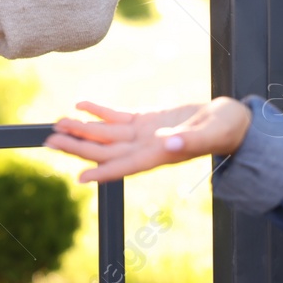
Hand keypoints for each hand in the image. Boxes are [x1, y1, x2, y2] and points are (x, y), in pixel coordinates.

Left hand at [43, 98, 253, 182]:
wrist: (233, 122)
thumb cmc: (226, 129)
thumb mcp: (211, 132)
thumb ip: (188, 140)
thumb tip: (166, 145)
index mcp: (160, 155)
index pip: (125, 166)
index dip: (102, 172)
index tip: (79, 177)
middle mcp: (146, 147)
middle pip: (106, 150)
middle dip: (78, 146)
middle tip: (50, 141)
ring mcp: (144, 134)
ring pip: (106, 134)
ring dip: (82, 129)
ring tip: (57, 124)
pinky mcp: (147, 120)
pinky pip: (117, 117)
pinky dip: (98, 111)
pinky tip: (81, 105)